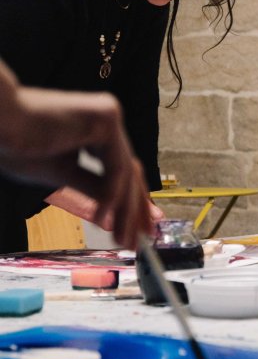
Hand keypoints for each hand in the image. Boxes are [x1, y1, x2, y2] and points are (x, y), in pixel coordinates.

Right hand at [0, 63, 152, 248]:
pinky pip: (116, 166)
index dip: (131, 202)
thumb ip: (90, 187)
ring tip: (124, 239)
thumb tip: (112, 210)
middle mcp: (108, 119)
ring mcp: (110, 116)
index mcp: (97, 130)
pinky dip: (112, 195)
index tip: (135, 229)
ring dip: (126, 210)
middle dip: (136, 210)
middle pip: (129, 172)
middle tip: (139, 242)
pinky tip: (103, 218)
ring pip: (126, 172)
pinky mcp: (107, 118)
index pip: (121, 170)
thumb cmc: (16, 143)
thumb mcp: (60, 173)